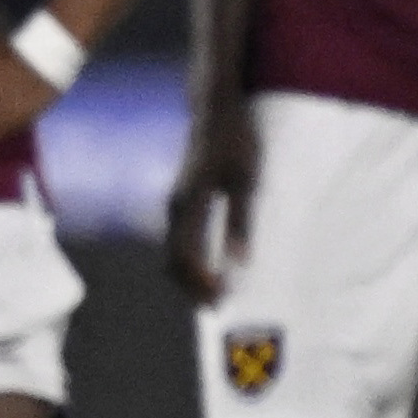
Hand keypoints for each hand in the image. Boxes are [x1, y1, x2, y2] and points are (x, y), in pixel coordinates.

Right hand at [164, 92, 255, 303]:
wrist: (215, 109)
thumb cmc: (235, 141)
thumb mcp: (245, 180)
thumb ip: (240, 220)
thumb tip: (240, 261)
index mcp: (189, 203)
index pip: (186, 256)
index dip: (200, 282)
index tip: (221, 299)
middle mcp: (175, 207)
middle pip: (173, 260)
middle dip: (192, 287)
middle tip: (218, 307)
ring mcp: (175, 203)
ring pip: (172, 252)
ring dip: (190, 276)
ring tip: (215, 293)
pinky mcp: (181, 200)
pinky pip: (178, 240)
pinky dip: (189, 261)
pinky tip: (210, 267)